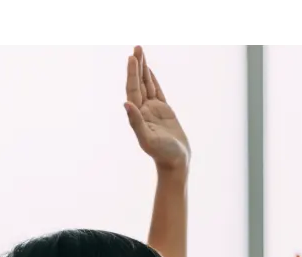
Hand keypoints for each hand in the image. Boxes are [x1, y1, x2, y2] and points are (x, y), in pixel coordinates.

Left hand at [123, 45, 189, 171]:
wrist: (176, 162)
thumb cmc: (162, 154)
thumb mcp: (148, 139)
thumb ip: (136, 122)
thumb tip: (125, 103)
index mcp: (138, 115)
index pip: (133, 90)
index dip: (132, 74)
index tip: (132, 58)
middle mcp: (143, 110)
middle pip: (138, 83)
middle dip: (137, 66)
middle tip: (137, 48)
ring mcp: (153, 110)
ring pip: (147, 84)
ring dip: (144, 69)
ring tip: (140, 52)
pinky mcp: (164, 111)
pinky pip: (157, 91)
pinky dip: (152, 79)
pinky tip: (149, 71)